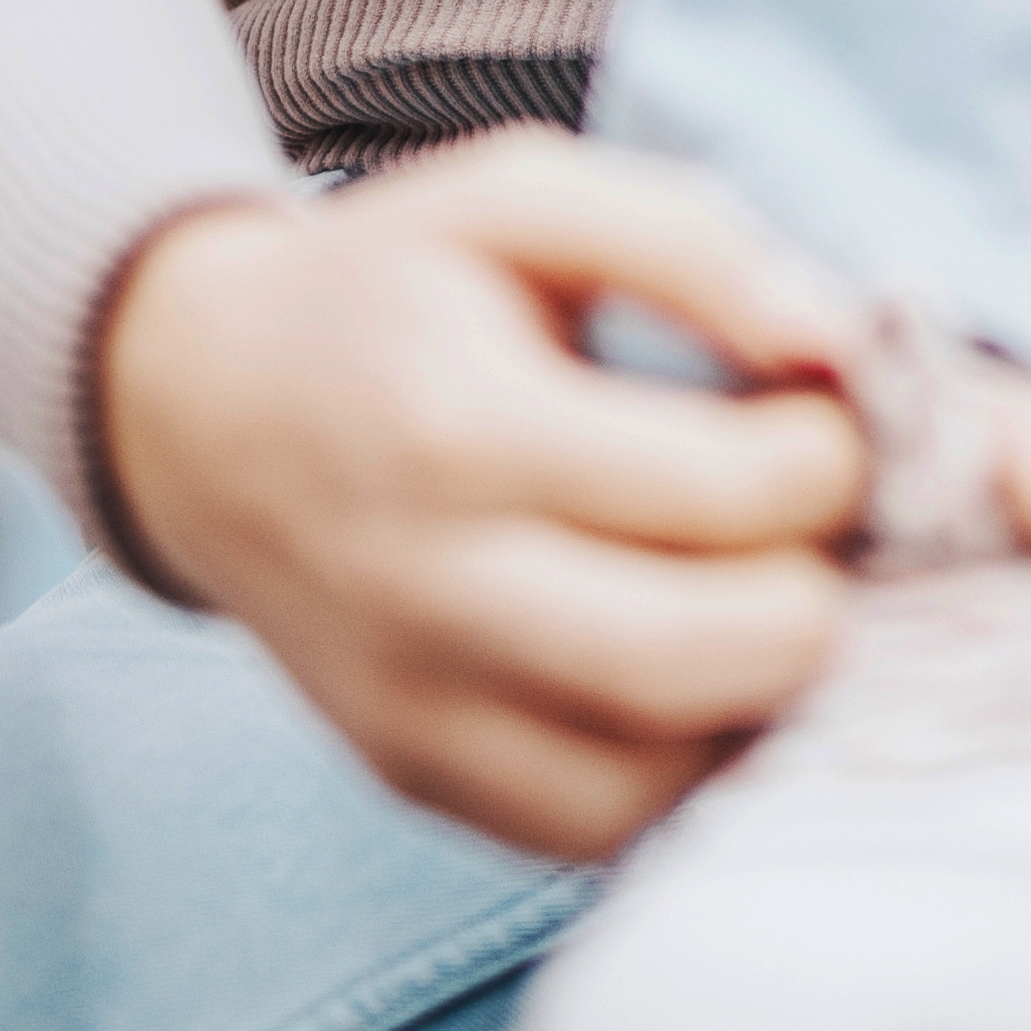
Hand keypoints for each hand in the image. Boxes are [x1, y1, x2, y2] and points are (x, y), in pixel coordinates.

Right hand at [96, 142, 872, 859]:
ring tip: (765, 599)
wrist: (197, 410)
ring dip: (764, 698)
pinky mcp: (417, 779)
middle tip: (815, 535)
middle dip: (818, 597)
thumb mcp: (518, 198)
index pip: (724, 492)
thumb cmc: (389, 291)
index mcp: (459, 427)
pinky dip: (686, 767)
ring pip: (664, 778)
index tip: (824, 422)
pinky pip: (601, 831)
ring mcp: (413, 708)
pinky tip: (700, 673)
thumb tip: (833, 339)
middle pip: (701, 658)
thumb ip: (686, 242)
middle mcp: (424, 589)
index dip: (828, 457)